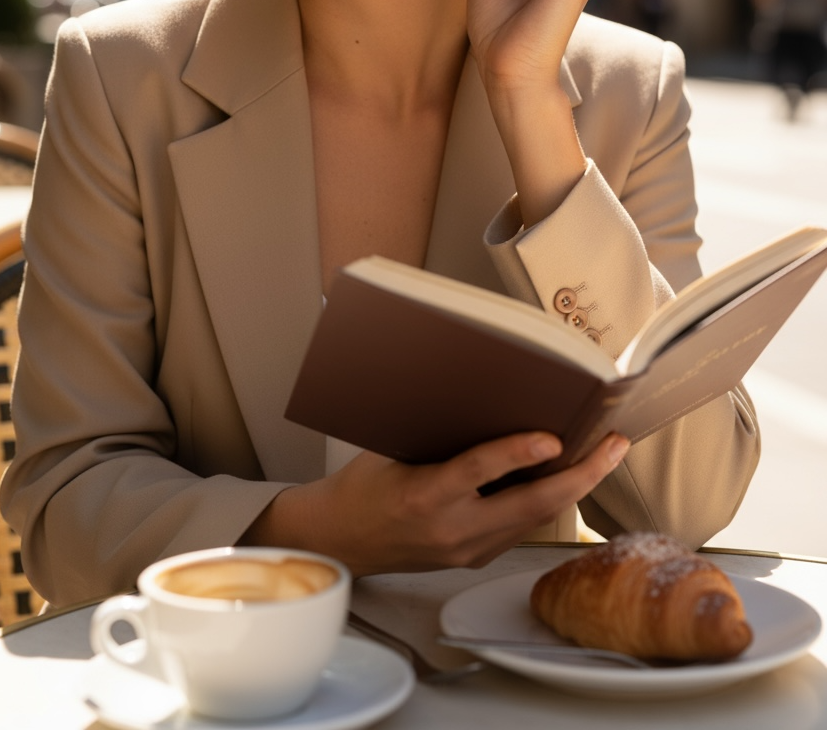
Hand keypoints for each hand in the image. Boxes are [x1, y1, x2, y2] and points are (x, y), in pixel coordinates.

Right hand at [249, 431, 628, 576]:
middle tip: (613, 445)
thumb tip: (488, 397)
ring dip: (574, 486)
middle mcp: (450, 530)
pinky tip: (566, 476)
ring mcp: (465, 550)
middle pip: (529, 506)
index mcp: (423, 496)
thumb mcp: (392, 448)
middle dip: (581, 474)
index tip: (552, 437)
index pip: (479, 472)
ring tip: (603, 454)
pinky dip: (547, 499)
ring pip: (534, 518)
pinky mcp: (473, 557)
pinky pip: (520, 526)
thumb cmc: (363, 486)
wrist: (340, 540)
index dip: (519, 453)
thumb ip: (440, 432)